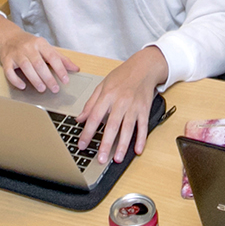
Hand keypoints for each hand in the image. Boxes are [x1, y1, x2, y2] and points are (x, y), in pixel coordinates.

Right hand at [0, 13, 72, 94]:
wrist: (8, 37)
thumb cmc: (30, 44)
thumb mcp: (46, 47)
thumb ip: (61, 58)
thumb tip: (75, 68)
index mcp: (40, 43)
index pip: (52, 57)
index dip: (60, 69)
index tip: (65, 80)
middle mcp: (28, 47)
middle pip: (39, 64)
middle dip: (48, 78)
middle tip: (55, 89)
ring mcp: (16, 53)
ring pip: (26, 67)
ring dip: (35, 79)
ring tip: (42, 89)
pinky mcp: (6, 60)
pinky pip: (10, 71)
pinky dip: (16, 80)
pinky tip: (23, 86)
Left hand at [77, 46, 168, 162]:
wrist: (144, 67)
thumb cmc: (122, 76)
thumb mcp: (102, 85)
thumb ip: (90, 103)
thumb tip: (79, 118)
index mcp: (107, 95)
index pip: (94, 117)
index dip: (87, 132)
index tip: (82, 145)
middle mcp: (121, 101)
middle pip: (112, 125)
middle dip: (106, 144)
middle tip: (101, 158)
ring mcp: (134, 106)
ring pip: (128, 128)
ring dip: (123, 145)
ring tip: (117, 158)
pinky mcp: (145, 109)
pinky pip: (143, 126)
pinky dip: (142, 139)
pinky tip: (138, 149)